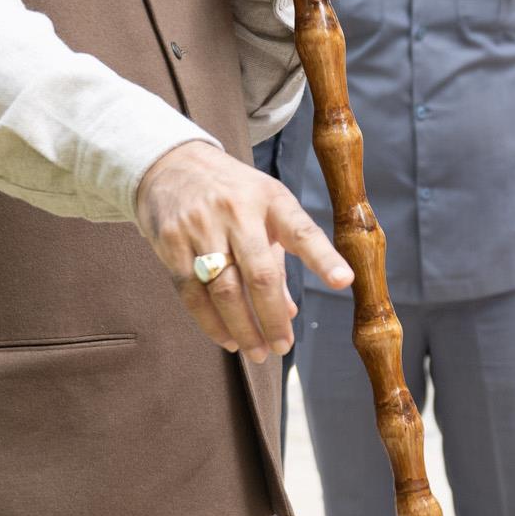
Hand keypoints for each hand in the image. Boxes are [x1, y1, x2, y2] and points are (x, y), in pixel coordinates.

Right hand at [133, 139, 349, 361]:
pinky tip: (227, 339)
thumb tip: (288, 313)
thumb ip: (279, 260)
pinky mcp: (170, 241)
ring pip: (225, 291)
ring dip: (244, 329)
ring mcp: (200, 225)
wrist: (172, 163)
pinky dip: (211, 322)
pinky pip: (192, 293)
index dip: (324, 259)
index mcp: (271, 200)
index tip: (343, 281)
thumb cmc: (232, 194)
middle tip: (283, 348)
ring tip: (257, 352)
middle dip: (273, 319)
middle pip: (259, 275)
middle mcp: (237, 210)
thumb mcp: (265, 210)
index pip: (302, 232)